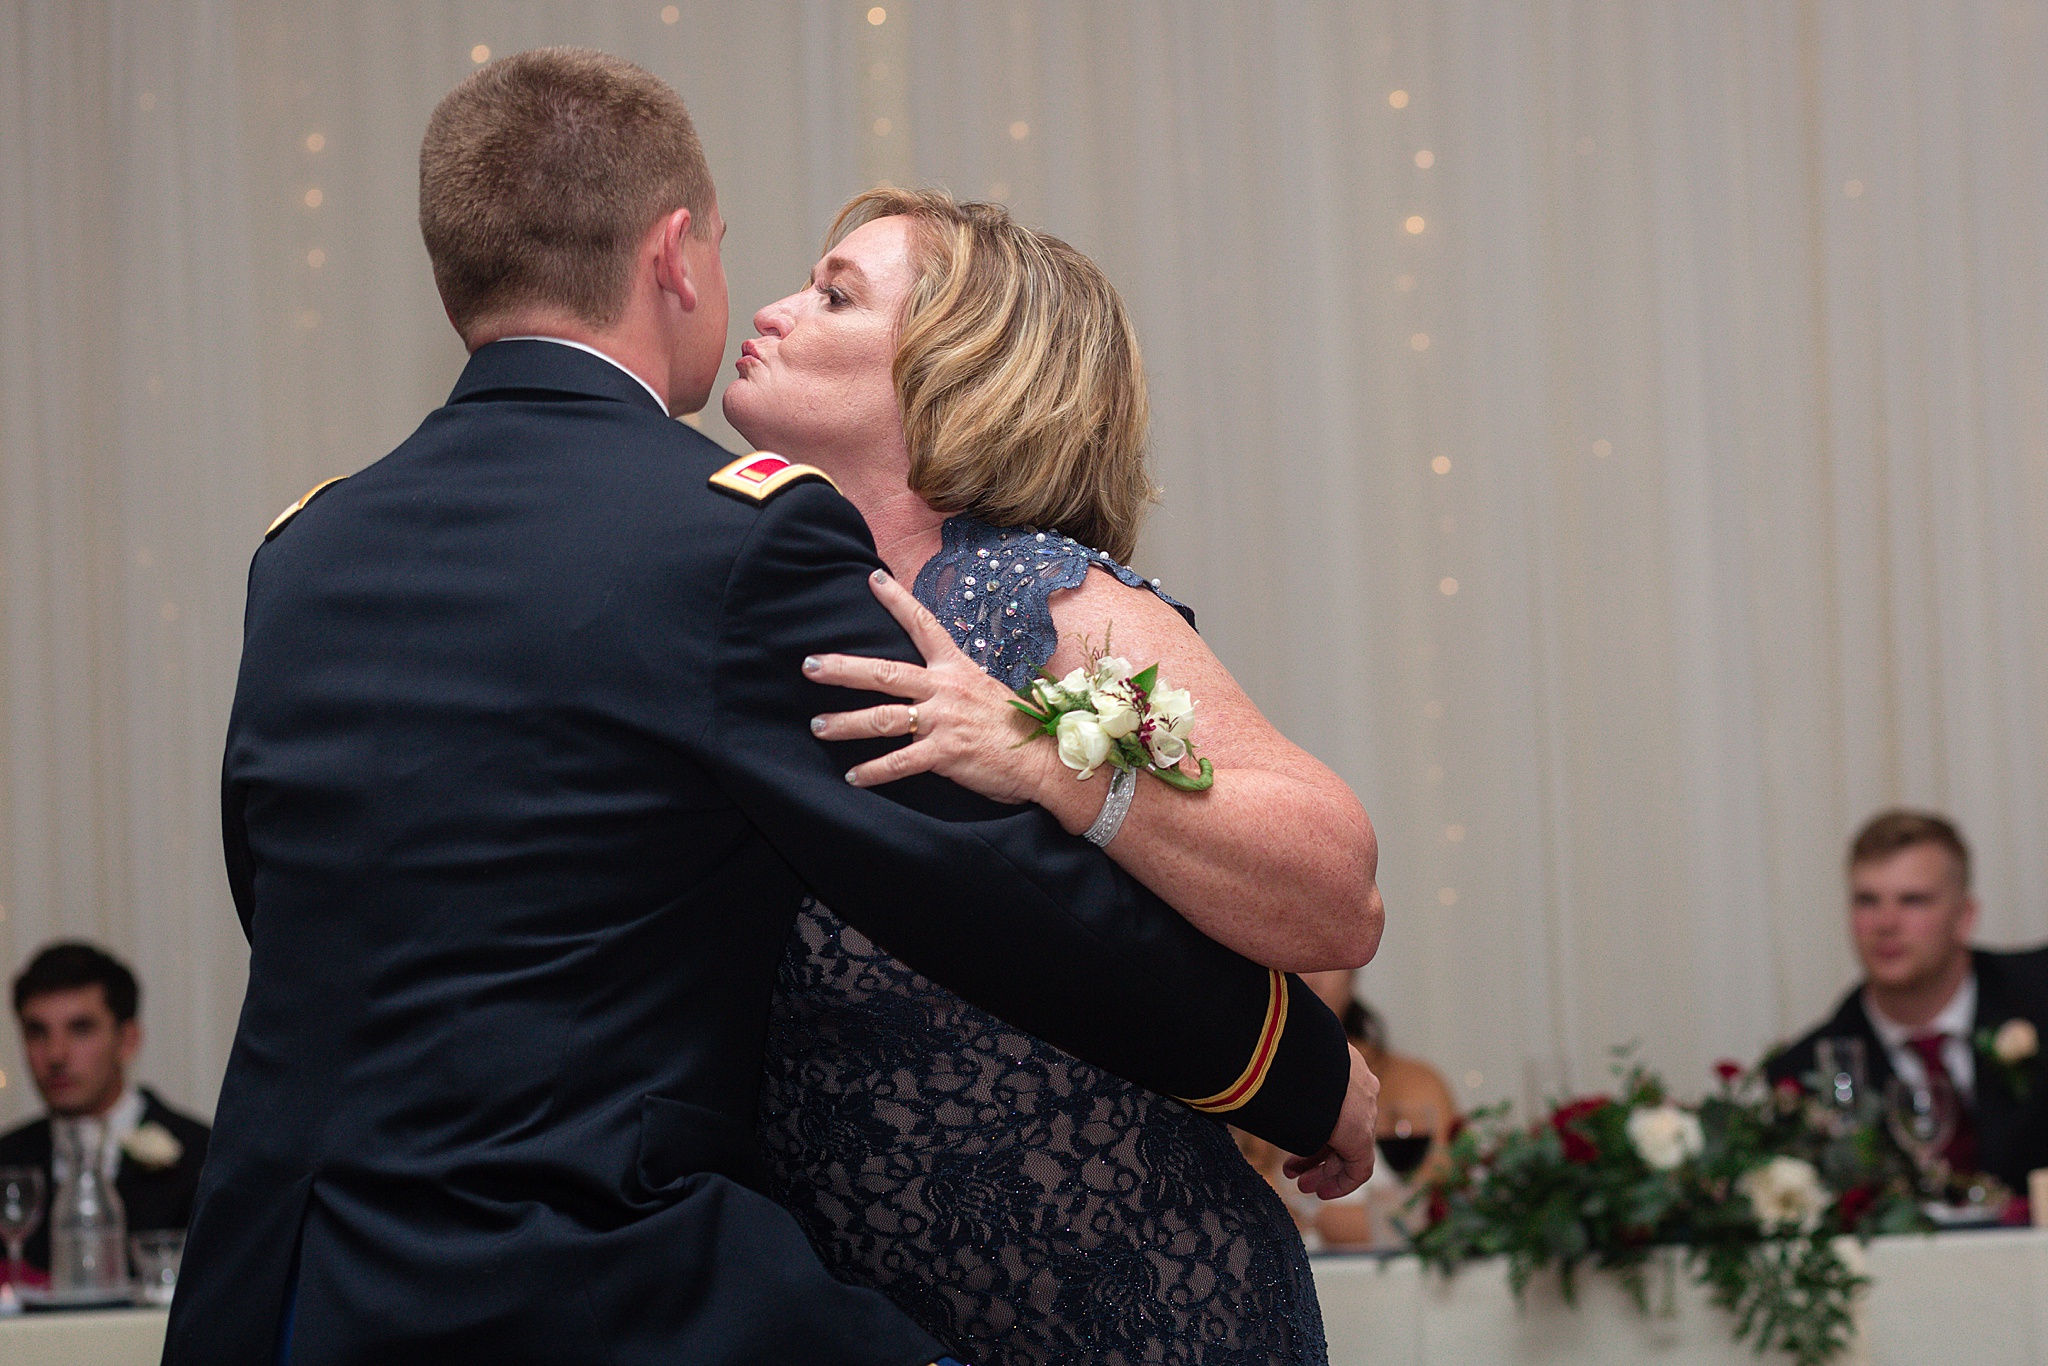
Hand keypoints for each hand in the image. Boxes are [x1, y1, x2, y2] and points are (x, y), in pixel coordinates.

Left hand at [803, 569, 1057, 802]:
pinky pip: (900, 761)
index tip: (873, 579)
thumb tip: (925, 683)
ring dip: (845, 724)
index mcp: (956, 668)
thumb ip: (952, 684)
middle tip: (809, 665)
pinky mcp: (946, 753)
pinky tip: (853, 777)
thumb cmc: (1013, 726)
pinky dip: (874, 771)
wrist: (1042, 759)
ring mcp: (944, 720)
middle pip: (885, 673)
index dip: (898, 601)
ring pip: (883, 719)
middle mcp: (946, 689)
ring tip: (818, 726)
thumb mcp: (983, 691)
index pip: (924, 626)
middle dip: (843, 669)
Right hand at [1283, 1044, 1378, 1199]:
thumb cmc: (1284, 1056)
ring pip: (1349, 1148)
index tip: (1294, 1140)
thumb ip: (1280, 1082)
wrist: (1305, 1062)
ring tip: (1302, 1185)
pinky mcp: (1363, 1134)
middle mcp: (1357, 1087)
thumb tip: (1246, 1083)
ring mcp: (1364, 1110)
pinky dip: (1341, 1181)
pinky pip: (1358, 1165)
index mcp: (1340, 1066)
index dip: (1313, 1126)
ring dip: (1324, 1169)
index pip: (1332, 1103)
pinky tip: (1323, 1192)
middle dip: (1314, 1153)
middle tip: (1292, 1170)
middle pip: (1338, 1128)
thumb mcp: (1285, 1068)